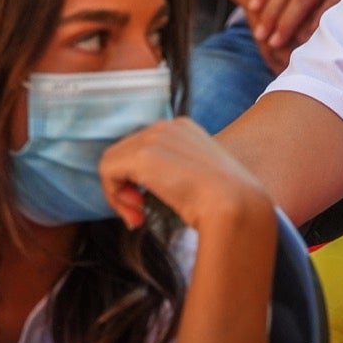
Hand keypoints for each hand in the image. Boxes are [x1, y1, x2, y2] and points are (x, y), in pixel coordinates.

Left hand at [99, 117, 272, 231]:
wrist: (234, 205)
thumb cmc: (224, 200)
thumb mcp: (199, 176)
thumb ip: (175, 171)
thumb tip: (151, 184)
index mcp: (183, 128)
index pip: (142, 149)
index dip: (139, 180)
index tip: (147, 205)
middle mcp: (167, 126)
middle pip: (123, 155)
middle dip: (126, 188)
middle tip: (139, 215)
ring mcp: (155, 138)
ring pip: (112, 163)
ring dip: (118, 195)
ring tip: (137, 216)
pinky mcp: (142, 155)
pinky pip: (108, 172)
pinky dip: (114, 196)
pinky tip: (136, 212)